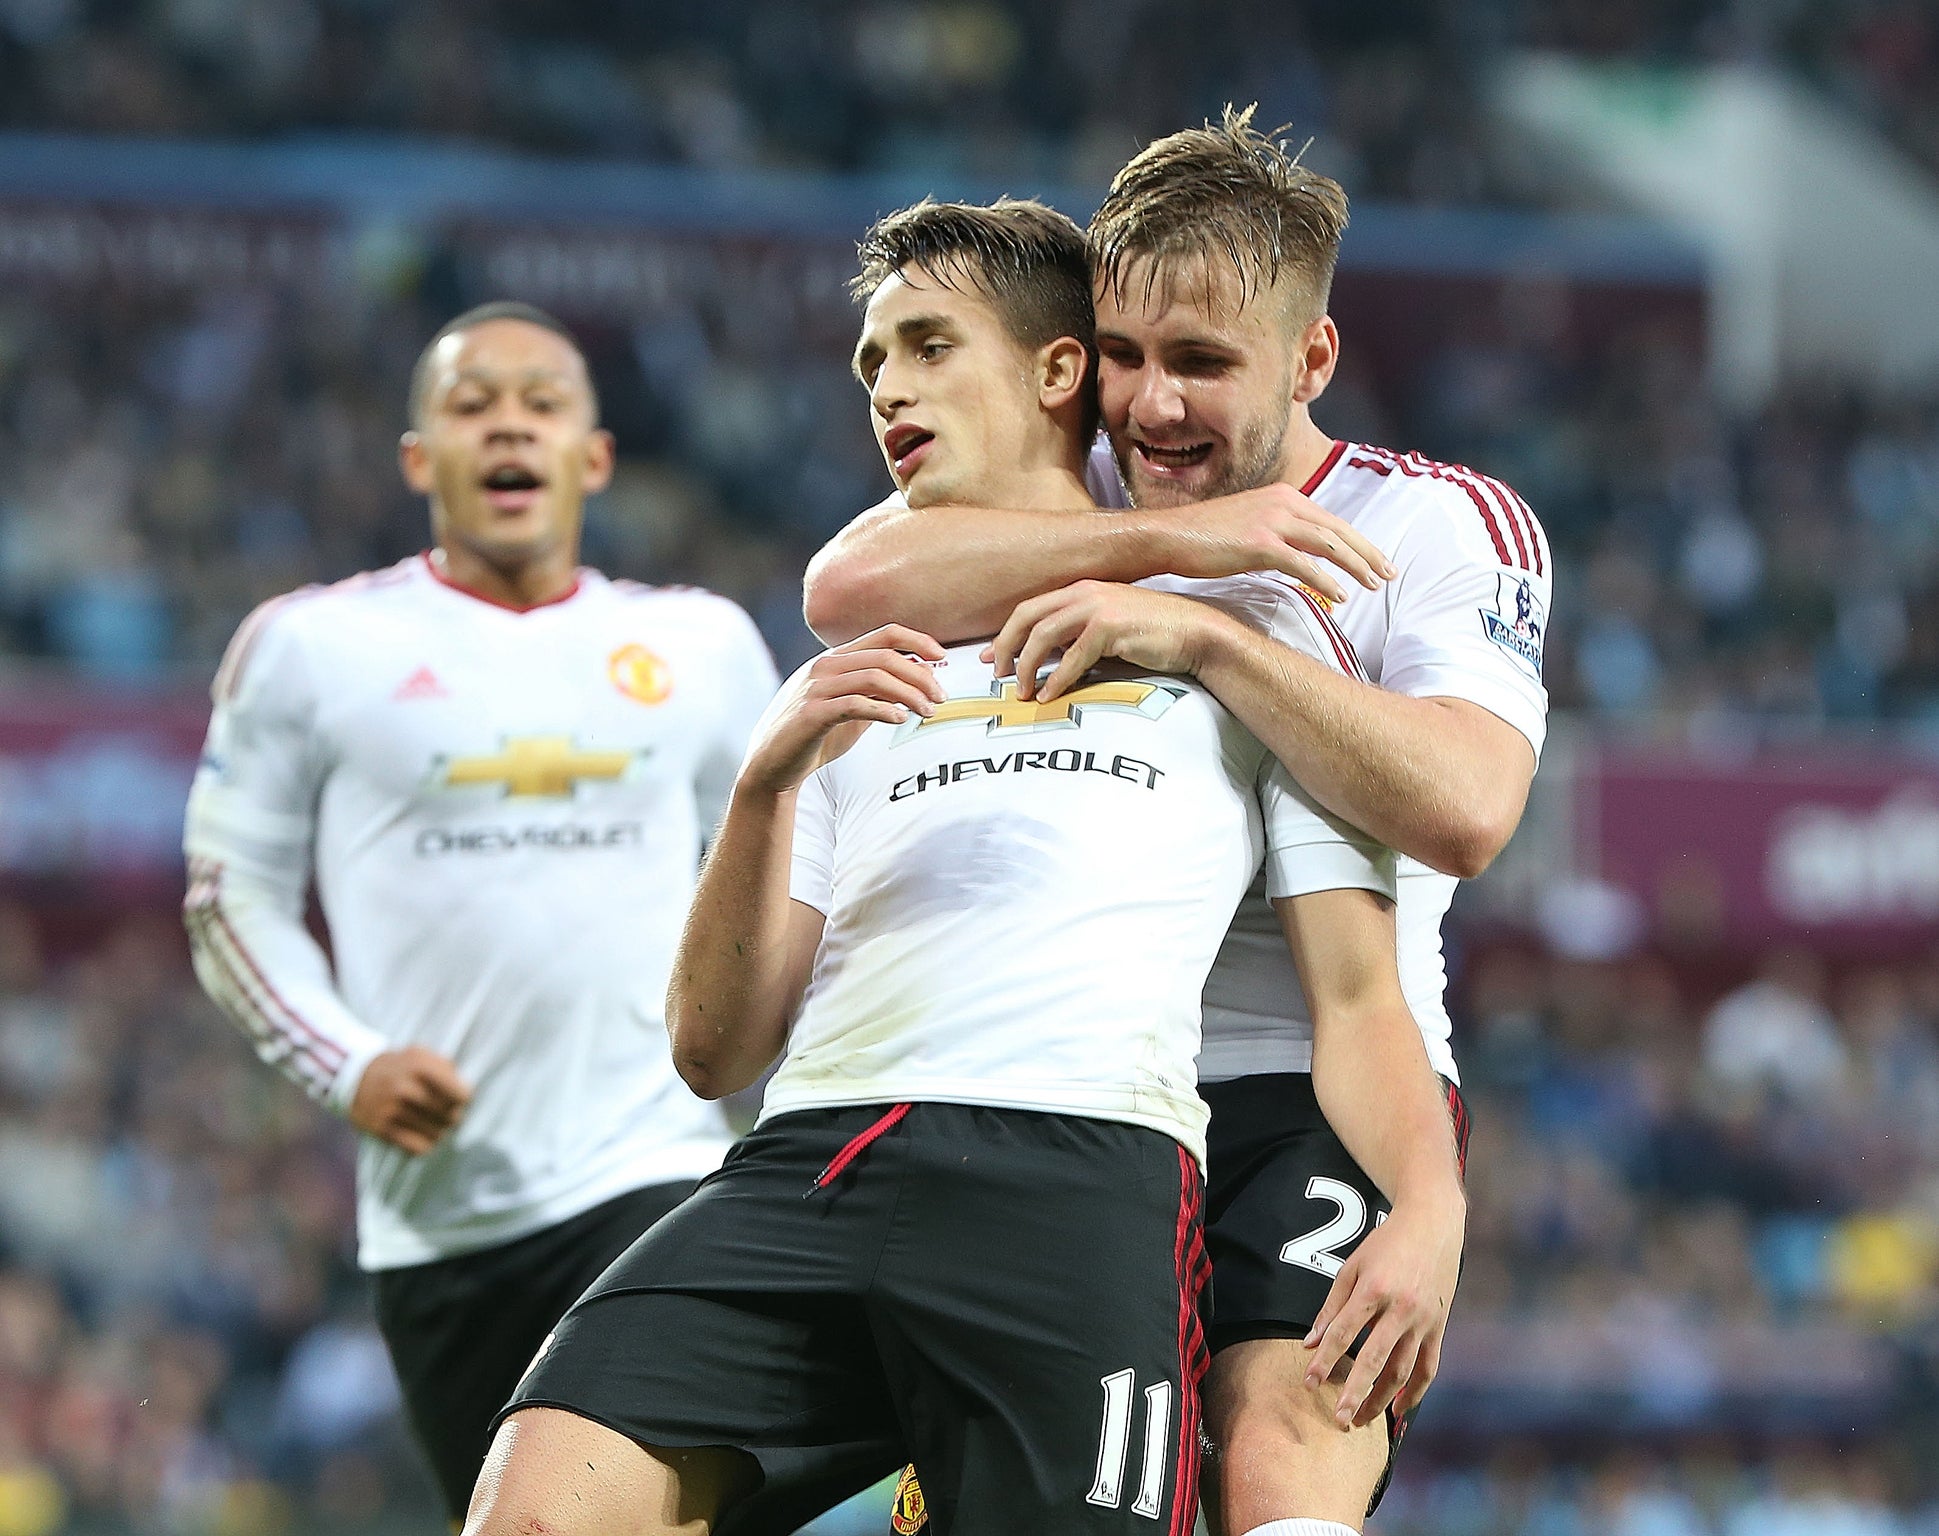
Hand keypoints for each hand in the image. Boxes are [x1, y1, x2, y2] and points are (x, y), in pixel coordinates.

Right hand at [348, 1046, 472, 1155]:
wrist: (356, 1078)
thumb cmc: (400, 1067)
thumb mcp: (422, 1055)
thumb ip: (446, 1069)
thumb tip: (466, 1095)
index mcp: (419, 1067)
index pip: (460, 1095)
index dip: (464, 1100)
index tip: (460, 1100)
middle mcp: (405, 1089)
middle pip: (450, 1116)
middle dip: (453, 1116)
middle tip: (448, 1113)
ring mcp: (392, 1110)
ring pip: (436, 1134)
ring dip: (439, 1131)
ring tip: (435, 1123)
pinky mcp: (382, 1129)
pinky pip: (418, 1148)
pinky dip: (425, 1145)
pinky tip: (423, 1135)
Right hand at [741, 624, 946, 794]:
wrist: (772, 766)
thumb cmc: (815, 737)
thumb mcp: (852, 710)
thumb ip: (878, 694)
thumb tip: (919, 681)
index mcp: (835, 659)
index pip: (884, 634)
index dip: (917, 640)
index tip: (942, 657)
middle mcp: (824, 666)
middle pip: (885, 656)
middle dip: (920, 675)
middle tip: (941, 697)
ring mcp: (815, 688)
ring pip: (874, 677)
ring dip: (908, 693)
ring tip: (927, 711)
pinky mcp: (811, 714)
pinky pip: (854, 704)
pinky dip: (883, 709)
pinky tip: (900, 719)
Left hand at [984, 580, 1229, 702]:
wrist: (1194, 633)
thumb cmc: (1152, 634)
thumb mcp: (1106, 627)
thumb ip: (1076, 635)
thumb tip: (1044, 658)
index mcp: (1080, 588)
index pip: (1030, 607)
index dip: (1006, 633)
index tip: (991, 656)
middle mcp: (1084, 592)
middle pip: (1027, 617)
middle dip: (1007, 646)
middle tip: (998, 674)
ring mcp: (1097, 607)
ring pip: (1043, 636)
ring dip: (1028, 667)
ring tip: (1022, 692)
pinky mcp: (1110, 628)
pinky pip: (1072, 658)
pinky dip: (1057, 680)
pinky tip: (1048, 697)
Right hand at [1153, 484, 1393, 603]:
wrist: (1168, 536)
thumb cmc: (1203, 537)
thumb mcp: (1248, 526)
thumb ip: (1277, 533)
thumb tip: (1297, 555)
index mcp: (1284, 496)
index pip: (1332, 521)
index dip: (1359, 542)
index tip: (1377, 561)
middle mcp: (1283, 503)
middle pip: (1339, 529)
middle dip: (1368, 553)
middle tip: (1389, 574)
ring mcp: (1272, 521)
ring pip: (1329, 544)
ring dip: (1356, 566)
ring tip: (1372, 586)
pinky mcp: (1259, 543)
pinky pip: (1303, 563)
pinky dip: (1326, 580)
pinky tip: (1340, 595)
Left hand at [1302, 1192, 1463, 1427]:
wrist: (1432, 1225)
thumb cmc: (1385, 1245)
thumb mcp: (1352, 1267)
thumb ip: (1331, 1308)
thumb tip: (1309, 1344)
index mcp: (1374, 1289)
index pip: (1344, 1333)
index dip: (1325, 1360)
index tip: (1309, 1382)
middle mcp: (1401, 1309)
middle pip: (1375, 1360)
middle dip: (1355, 1392)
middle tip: (1338, 1420)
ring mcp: (1424, 1320)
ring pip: (1403, 1370)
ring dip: (1383, 1399)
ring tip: (1362, 1419)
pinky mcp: (1439, 1326)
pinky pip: (1428, 1367)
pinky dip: (1415, 1392)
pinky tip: (1399, 1409)